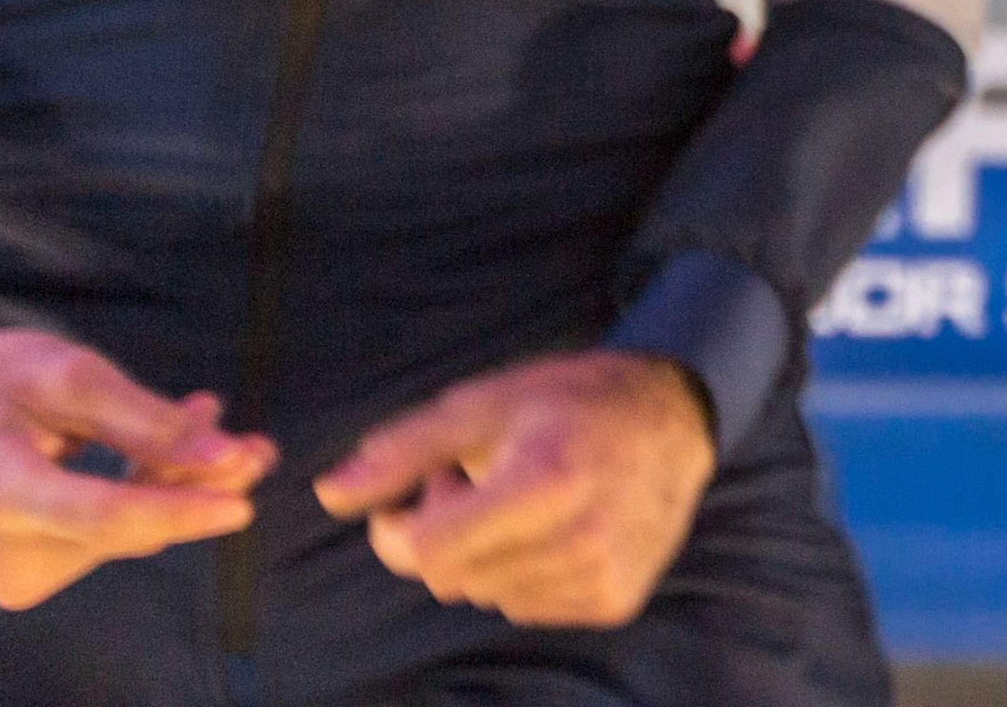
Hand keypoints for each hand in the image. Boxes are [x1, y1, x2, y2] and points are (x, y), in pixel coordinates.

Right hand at [0, 327, 272, 609]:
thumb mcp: (63, 373)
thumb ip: (144, 420)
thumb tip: (226, 456)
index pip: (110, 517)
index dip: (183, 509)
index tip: (245, 501)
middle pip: (124, 527)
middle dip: (194, 485)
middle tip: (257, 444)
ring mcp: (4, 570)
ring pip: (119, 534)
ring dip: (170, 483)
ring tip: (206, 422)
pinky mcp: (16, 573)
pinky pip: (97, 537)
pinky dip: (137, 495)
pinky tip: (168, 450)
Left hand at [313, 349, 714, 631]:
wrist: (677, 418)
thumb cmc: (573, 401)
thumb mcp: (486, 403)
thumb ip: (404, 450)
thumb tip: (329, 493)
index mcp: (544, 484)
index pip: (424, 552)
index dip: (403, 524)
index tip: (430, 485)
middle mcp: (579, 540)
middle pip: (450, 578)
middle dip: (447, 533)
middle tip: (485, 482)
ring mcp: (600, 576)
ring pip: (485, 596)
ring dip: (486, 554)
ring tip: (524, 501)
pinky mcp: (613, 600)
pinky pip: (526, 607)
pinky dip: (523, 572)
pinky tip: (553, 528)